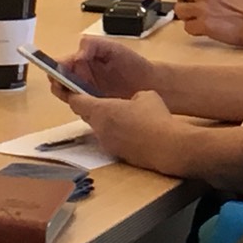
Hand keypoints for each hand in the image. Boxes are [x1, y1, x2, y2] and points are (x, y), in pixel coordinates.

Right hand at [54, 36, 157, 99]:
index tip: (56, 73)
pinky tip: (87, 106)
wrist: (150, 83)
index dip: (55, 68)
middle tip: (64, 87)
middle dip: (58, 84)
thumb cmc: (131, 62)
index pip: (60, 65)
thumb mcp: (113, 48)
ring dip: (68, 97)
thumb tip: (76, 55)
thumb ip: (93, 45)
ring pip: (67, 97)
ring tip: (77, 96)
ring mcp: (86, 94)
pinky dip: (80, 108)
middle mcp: (79, 78)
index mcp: (81, 61)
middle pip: (59, 82)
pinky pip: (80, 109)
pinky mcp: (94, 108)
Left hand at [61, 91, 177, 169]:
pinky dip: (115, 133)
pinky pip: (109, 139)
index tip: (76, 88)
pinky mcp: (116, 154)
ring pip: (98, 128)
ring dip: (104, 121)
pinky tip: (131, 130)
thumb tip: (132, 103)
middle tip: (103, 101)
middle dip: (91, 107)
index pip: (76, 101)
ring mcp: (107, 143)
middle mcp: (99, 128)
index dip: (75, 93)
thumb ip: (131, 97)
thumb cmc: (155, 118)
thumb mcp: (145, 95)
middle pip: (85, 115)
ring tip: (122, 116)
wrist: (167, 147)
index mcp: (102, 110)